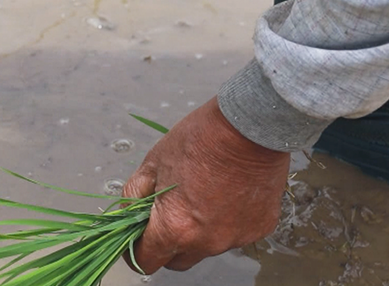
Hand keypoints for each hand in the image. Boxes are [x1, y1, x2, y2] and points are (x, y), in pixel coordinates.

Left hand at [122, 97, 290, 272]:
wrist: (247, 127)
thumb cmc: (199, 140)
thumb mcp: (152, 163)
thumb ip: (135, 195)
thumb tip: (129, 213)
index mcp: (174, 228)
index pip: (146, 261)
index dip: (136, 251)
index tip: (137, 239)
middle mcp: (206, 242)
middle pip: (177, 261)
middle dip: (166, 245)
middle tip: (166, 215)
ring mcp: (235, 238)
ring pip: (206, 247)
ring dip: (198, 231)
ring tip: (200, 194)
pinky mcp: (258, 229)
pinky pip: (234, 234)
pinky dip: (225, 221)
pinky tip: (225, 193)